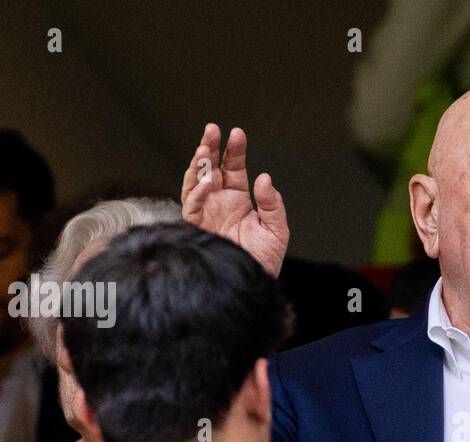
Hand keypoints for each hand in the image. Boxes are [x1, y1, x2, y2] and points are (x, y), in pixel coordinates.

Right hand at [181, 124, 289, 277]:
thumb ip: (272, 205)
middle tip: (212, 130)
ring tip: (204, 150)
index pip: (233, 168)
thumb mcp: (276, 230)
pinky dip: (198, 193)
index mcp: (238, 200)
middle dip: (210, 148)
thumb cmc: (263, 261)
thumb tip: (264, 178)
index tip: (236, 133)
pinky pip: (192, 207)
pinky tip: (208, 181)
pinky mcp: (197, 228)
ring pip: (196, 183)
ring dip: (199, 166)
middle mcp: (219, 203)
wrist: (252, 284)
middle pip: (210, 168)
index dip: (233, 150)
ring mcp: (207, 214)